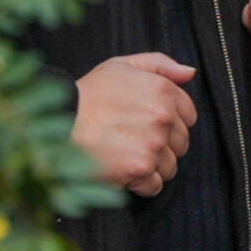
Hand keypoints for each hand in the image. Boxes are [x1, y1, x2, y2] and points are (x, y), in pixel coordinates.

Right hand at [73, 53, 198, 196]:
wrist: (60, 121)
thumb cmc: (90, 93)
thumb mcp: (122, 66)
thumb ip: (160, 65)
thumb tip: (190, 73)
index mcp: (163, 91)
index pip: (189, 115)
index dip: (171, 121)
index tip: (148, 123)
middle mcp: (163, 117)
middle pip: (181, 143)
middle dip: (162, 144)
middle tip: (133, 138)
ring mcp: (153, 144)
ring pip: (170, 166)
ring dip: (152, 165)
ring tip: (126, 153)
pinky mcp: (140, 169)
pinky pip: (155, 185)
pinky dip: (141, 183)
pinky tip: (123, 169)